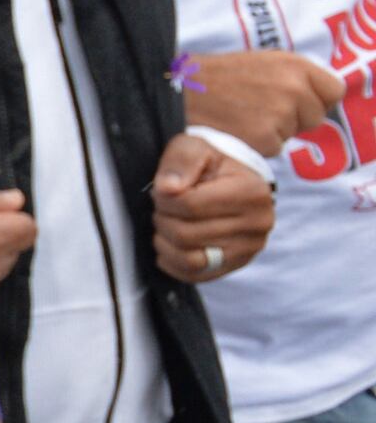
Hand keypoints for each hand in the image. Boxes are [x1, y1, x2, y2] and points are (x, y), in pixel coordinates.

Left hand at [152, 129, 276, 283]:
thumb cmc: (210, 162)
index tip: (164, 190)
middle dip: (163, 219)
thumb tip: (168, 189)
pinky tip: (171, 242)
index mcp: (251, 191)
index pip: (189, 205)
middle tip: (164, 207)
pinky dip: (172, 260)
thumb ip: (180, 162)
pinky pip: (194, 275)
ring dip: (165, 241)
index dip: (164, 199)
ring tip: (168, 223)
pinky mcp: (236, 265)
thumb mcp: (194, 147)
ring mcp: (249, 249)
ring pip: (189, 259)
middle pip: (186, 234)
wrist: (230, 178)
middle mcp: (258, 223)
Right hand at [184, 49, 340, 156]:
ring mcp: (281, 112)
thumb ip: (294, 77)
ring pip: (292, 135)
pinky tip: (234, 129)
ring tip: (241, 117)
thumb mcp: (261, 62)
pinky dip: (255, 144)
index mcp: (294, 64)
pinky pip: (273, 149)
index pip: (334, 90)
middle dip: (294, 119)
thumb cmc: (215, 78)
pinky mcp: (265, 136)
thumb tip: (318, 98)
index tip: (296, 102)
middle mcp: (293, 86)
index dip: (317, 100)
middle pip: (315, 117)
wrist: (175, 91)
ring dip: (272, 132)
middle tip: (259, 110)